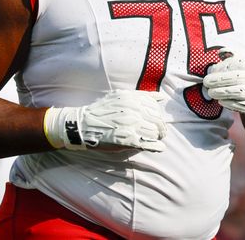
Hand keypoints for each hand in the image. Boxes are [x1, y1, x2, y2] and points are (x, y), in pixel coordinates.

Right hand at [44, 90, 166, 151]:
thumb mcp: (120, 96)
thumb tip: (161, 97)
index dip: (157, 114)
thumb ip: (141, 96)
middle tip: (160, 133)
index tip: (155, 120)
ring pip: (154, 132)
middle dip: (160, 127)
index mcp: (132, 98)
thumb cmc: (101, 111)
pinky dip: (156, 146)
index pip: (155, 106)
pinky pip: (149, 143)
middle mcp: (134, 109)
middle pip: (157, 119)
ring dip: (157, 137)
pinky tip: (159, 147)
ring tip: (154, 139)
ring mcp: (131, 124)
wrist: (82, 125)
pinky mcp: (128, 139)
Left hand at [203, 48, 244, 128]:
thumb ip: (236, 58)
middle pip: (238, 77)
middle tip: (206, 82)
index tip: (211, 70)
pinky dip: (230, 103)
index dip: (223, 66)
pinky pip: (243, 106)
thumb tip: (220, 52)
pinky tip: (221, 101)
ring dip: (222, 92)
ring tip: (211, 92)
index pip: (239, 63)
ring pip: (239, 92)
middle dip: (219, 79)